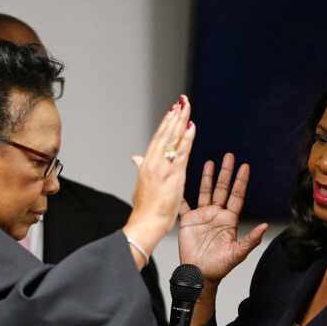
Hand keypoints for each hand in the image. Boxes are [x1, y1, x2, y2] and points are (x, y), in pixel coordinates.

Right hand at [124, 96, 196, 258]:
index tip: (172, 111)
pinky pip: (182, 153)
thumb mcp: (140, 185)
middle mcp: (153, 163)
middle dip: (174, 116)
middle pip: (165, 134)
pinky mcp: (173, 176)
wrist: (145, 224)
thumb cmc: (144, 210)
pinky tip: (192, 128)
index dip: (165, 124)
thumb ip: (140, 169)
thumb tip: (135, 158)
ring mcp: (163, 168)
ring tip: (187, 107)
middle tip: (182, 101)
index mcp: (146, 164)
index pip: (158, 139)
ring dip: (181, 121)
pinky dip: (187, 139)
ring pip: (173, 139)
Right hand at [178, 153, 267, 283]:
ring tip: (210, 162)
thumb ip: (251, 239)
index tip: (245, 166)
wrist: (199, 273)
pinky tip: (181, 181)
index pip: (236, 196)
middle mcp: (216, 215)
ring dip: (208, 177)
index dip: (241, 181)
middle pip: (222, 189)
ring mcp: (202, 216)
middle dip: (226, 172)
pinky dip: (182, 194)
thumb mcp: (237, 253)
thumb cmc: (219, 266)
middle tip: (229, 156)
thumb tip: (265, 226)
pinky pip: (184, 204)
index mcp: (229, 220)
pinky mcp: (188, 220)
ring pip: (205, 192)